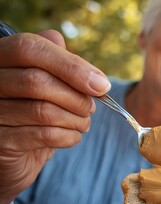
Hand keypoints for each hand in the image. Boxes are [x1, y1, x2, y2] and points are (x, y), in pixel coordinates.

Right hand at [0, 30, 110, 203]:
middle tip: (90, 108)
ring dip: (75, 119)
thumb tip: (96, 77)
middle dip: (76, 98)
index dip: (71, 65)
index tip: (101, 84)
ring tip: (84, 123)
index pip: (30, 48)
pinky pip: (43, 135)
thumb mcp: (49, 81)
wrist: (15, 153)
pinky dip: (68, 136)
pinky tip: (74, 136)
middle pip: (36, 81)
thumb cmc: (35, 108)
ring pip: (42, 111)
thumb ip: (64, 65)